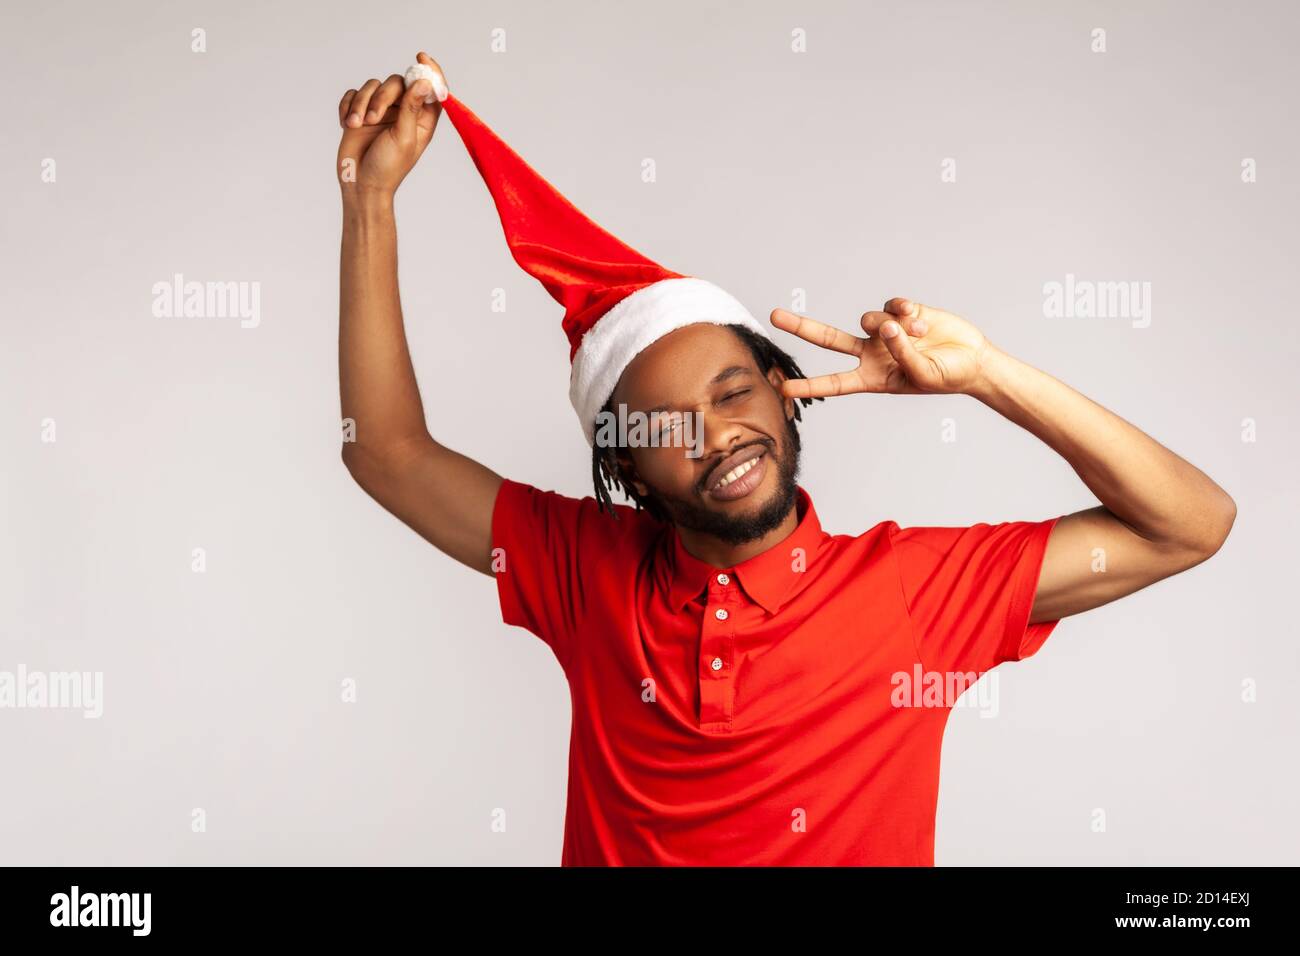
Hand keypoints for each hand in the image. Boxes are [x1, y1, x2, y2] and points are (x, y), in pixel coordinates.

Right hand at [336, 52, 446, 203]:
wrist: (359, 183)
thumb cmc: (388, 167)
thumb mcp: (404, 138)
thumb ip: (412, 108)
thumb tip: (424, 82)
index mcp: (422, 119)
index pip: (431, 89)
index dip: (429, 71)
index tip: (420, 57)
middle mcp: (403, 111)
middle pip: (397, 82)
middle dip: (382, 96)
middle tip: (373, 118)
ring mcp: (381, 111)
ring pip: (372, 86)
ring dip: (361, 103)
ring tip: (357, 125)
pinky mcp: (359, 112)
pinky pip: (353, 93)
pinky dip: (348, 105)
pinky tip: (347, 123)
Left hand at [771, 298, 994, 397]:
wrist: (973, 359)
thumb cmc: (947, 377)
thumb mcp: (923, 375)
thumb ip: (901, 353)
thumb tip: (885, 327)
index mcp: (872, 378)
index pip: (834, 382)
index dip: (809, 385)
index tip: (783, 388)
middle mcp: (871, 353)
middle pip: (828, 339)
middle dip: (801, 327)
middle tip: (774, 316)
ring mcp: (884, 331)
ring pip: (868, 319)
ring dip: (893, 326)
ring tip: (919, 335)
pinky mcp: (900, 311)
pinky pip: (891, 305)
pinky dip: (905, 311)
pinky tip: (920, 318)